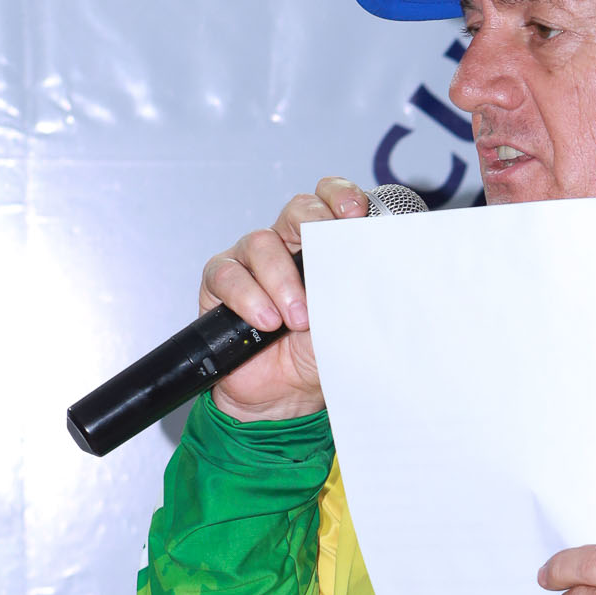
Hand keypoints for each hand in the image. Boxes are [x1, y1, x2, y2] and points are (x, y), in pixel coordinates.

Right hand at [204, 177, 367, 421]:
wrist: (286, 398)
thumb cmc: (318, 355)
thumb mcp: (347, 320)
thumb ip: (357, 289)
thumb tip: (375, 268)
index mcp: (323, 247)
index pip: (329, 200)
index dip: (340, 196)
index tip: (354, 213)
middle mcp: (287, 246)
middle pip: (297, 210)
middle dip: (313, 226)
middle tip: (326, 259)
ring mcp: (252, 262)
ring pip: (262, 243)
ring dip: (282, 282)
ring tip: (298, 319)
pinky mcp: (220, 284)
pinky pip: (228, 275)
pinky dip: (249, 298)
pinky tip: (266, 322)